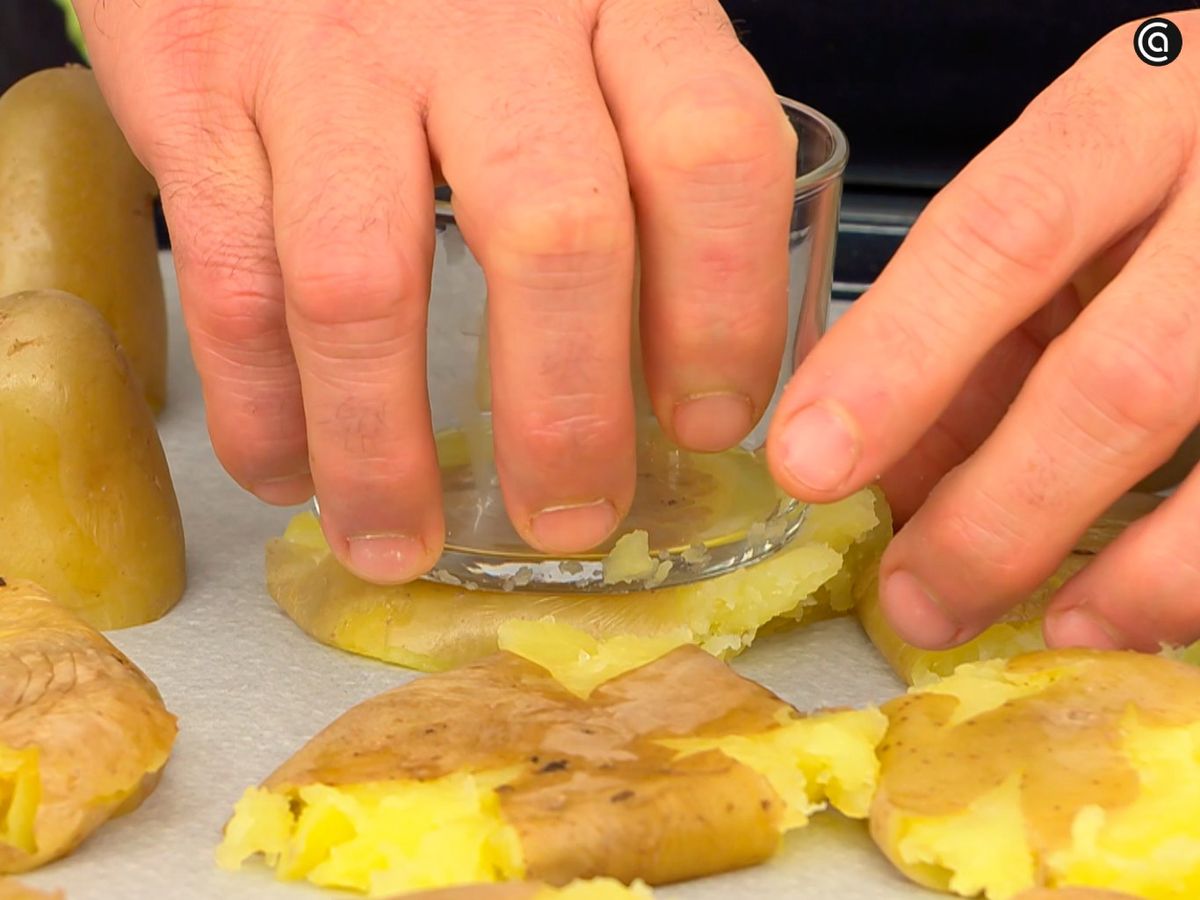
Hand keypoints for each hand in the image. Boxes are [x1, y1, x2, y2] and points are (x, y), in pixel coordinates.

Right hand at [73, 0, 794, 581]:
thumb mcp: (588, 21)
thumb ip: (645, 147)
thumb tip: (685, 357)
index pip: (708, 152)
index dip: (722, 309)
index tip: (709, 421)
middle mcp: (484, 22)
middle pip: (552, 233)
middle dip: (565, 412)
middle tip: (574, 516)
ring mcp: (332, 57)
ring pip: (367, 283)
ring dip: (383, 447)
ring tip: (400, 542)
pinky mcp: (203, 95)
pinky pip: (233, 279)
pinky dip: (262, 403)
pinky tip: (290, 468)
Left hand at [767, 13, 1199, 652]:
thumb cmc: (1171, 170)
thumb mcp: (1070, 201)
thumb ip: (981, 317)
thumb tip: (895, 471)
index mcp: (1134, 113)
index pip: (997, 234)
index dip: (896, 359)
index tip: (810, 461)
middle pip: (1114, 373)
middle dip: (994, 507)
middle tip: (911, 595)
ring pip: (1198, 428)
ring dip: (1110, 563)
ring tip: (1023, 622)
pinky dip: (1184, 571)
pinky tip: (1119, 615)